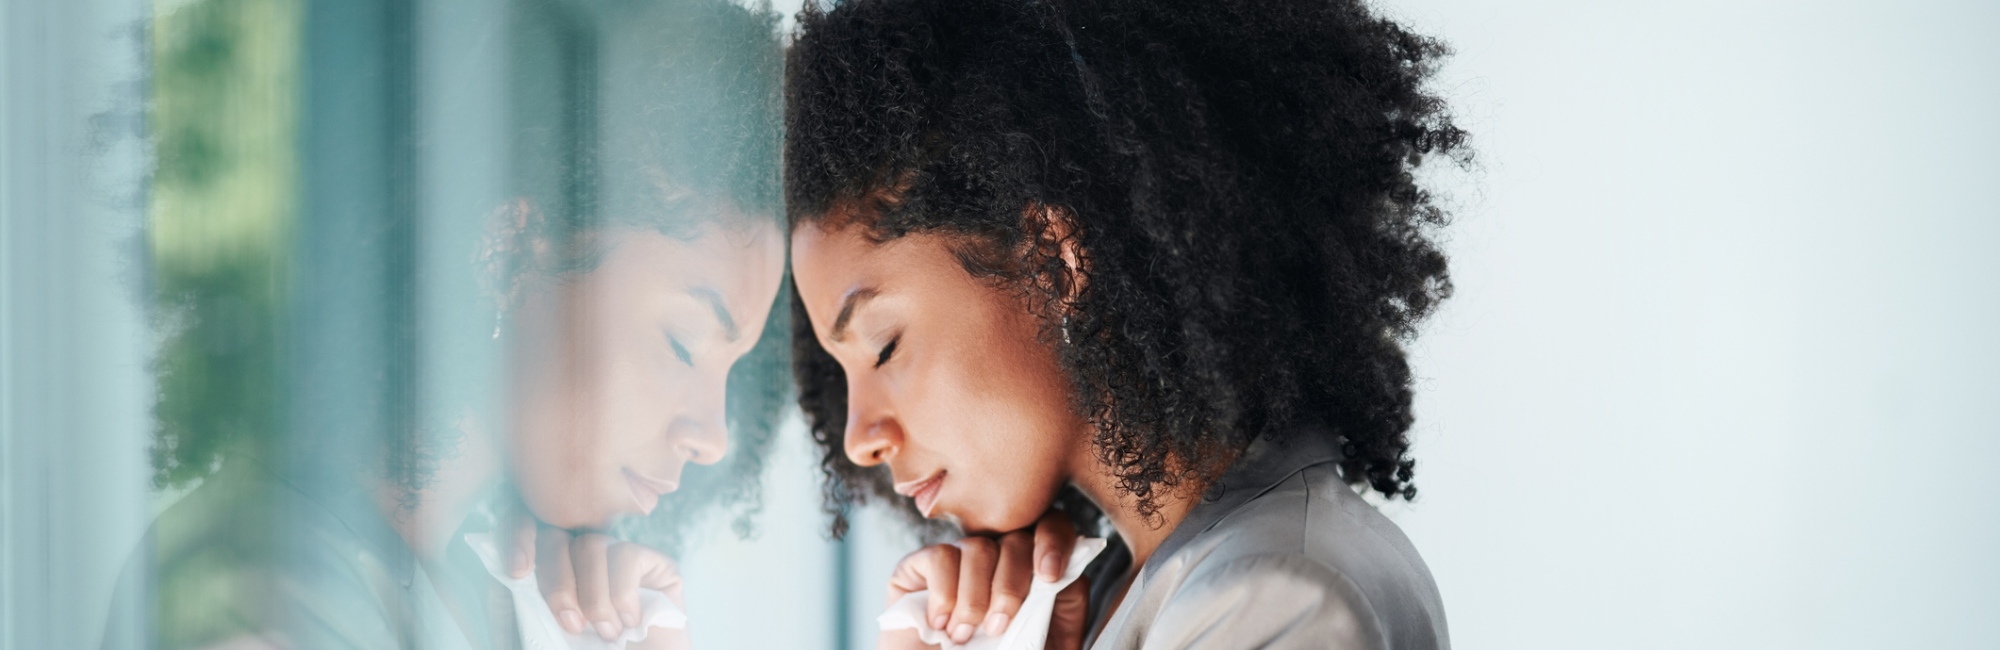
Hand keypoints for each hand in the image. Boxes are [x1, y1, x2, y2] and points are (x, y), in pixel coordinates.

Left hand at [500, 512, 689, 648]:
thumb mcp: (545, 642)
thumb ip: (524, 618)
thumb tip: (502, 583)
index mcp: (550, 577)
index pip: (524, 531)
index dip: (516, 538)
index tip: (517, 572)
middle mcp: (583, 562)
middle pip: (555, 536)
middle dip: (557, 581)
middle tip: (571, 624)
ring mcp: (619, 561)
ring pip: (591, 544)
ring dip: (593, 594)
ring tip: (605, 632)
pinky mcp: (655, 565)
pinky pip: (627, 555)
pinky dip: (623, 593)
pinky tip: (628, 621)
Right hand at [880, 510, 1089, 649]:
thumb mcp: (1044, 641)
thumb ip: (1060, 603)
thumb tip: (1068, 573)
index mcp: (1030, 570)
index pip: (1052, 526)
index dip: (1054, 542)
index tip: (1049, 575)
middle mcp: (995, 558)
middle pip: (1015, 540)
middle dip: (1010, 586)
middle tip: (997, 627)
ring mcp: (956, 559)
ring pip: (977, 547)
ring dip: (974, 598)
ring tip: (964, 635)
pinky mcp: (918, 566)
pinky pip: (940, 557)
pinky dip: (944, 594)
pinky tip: (940, 624)